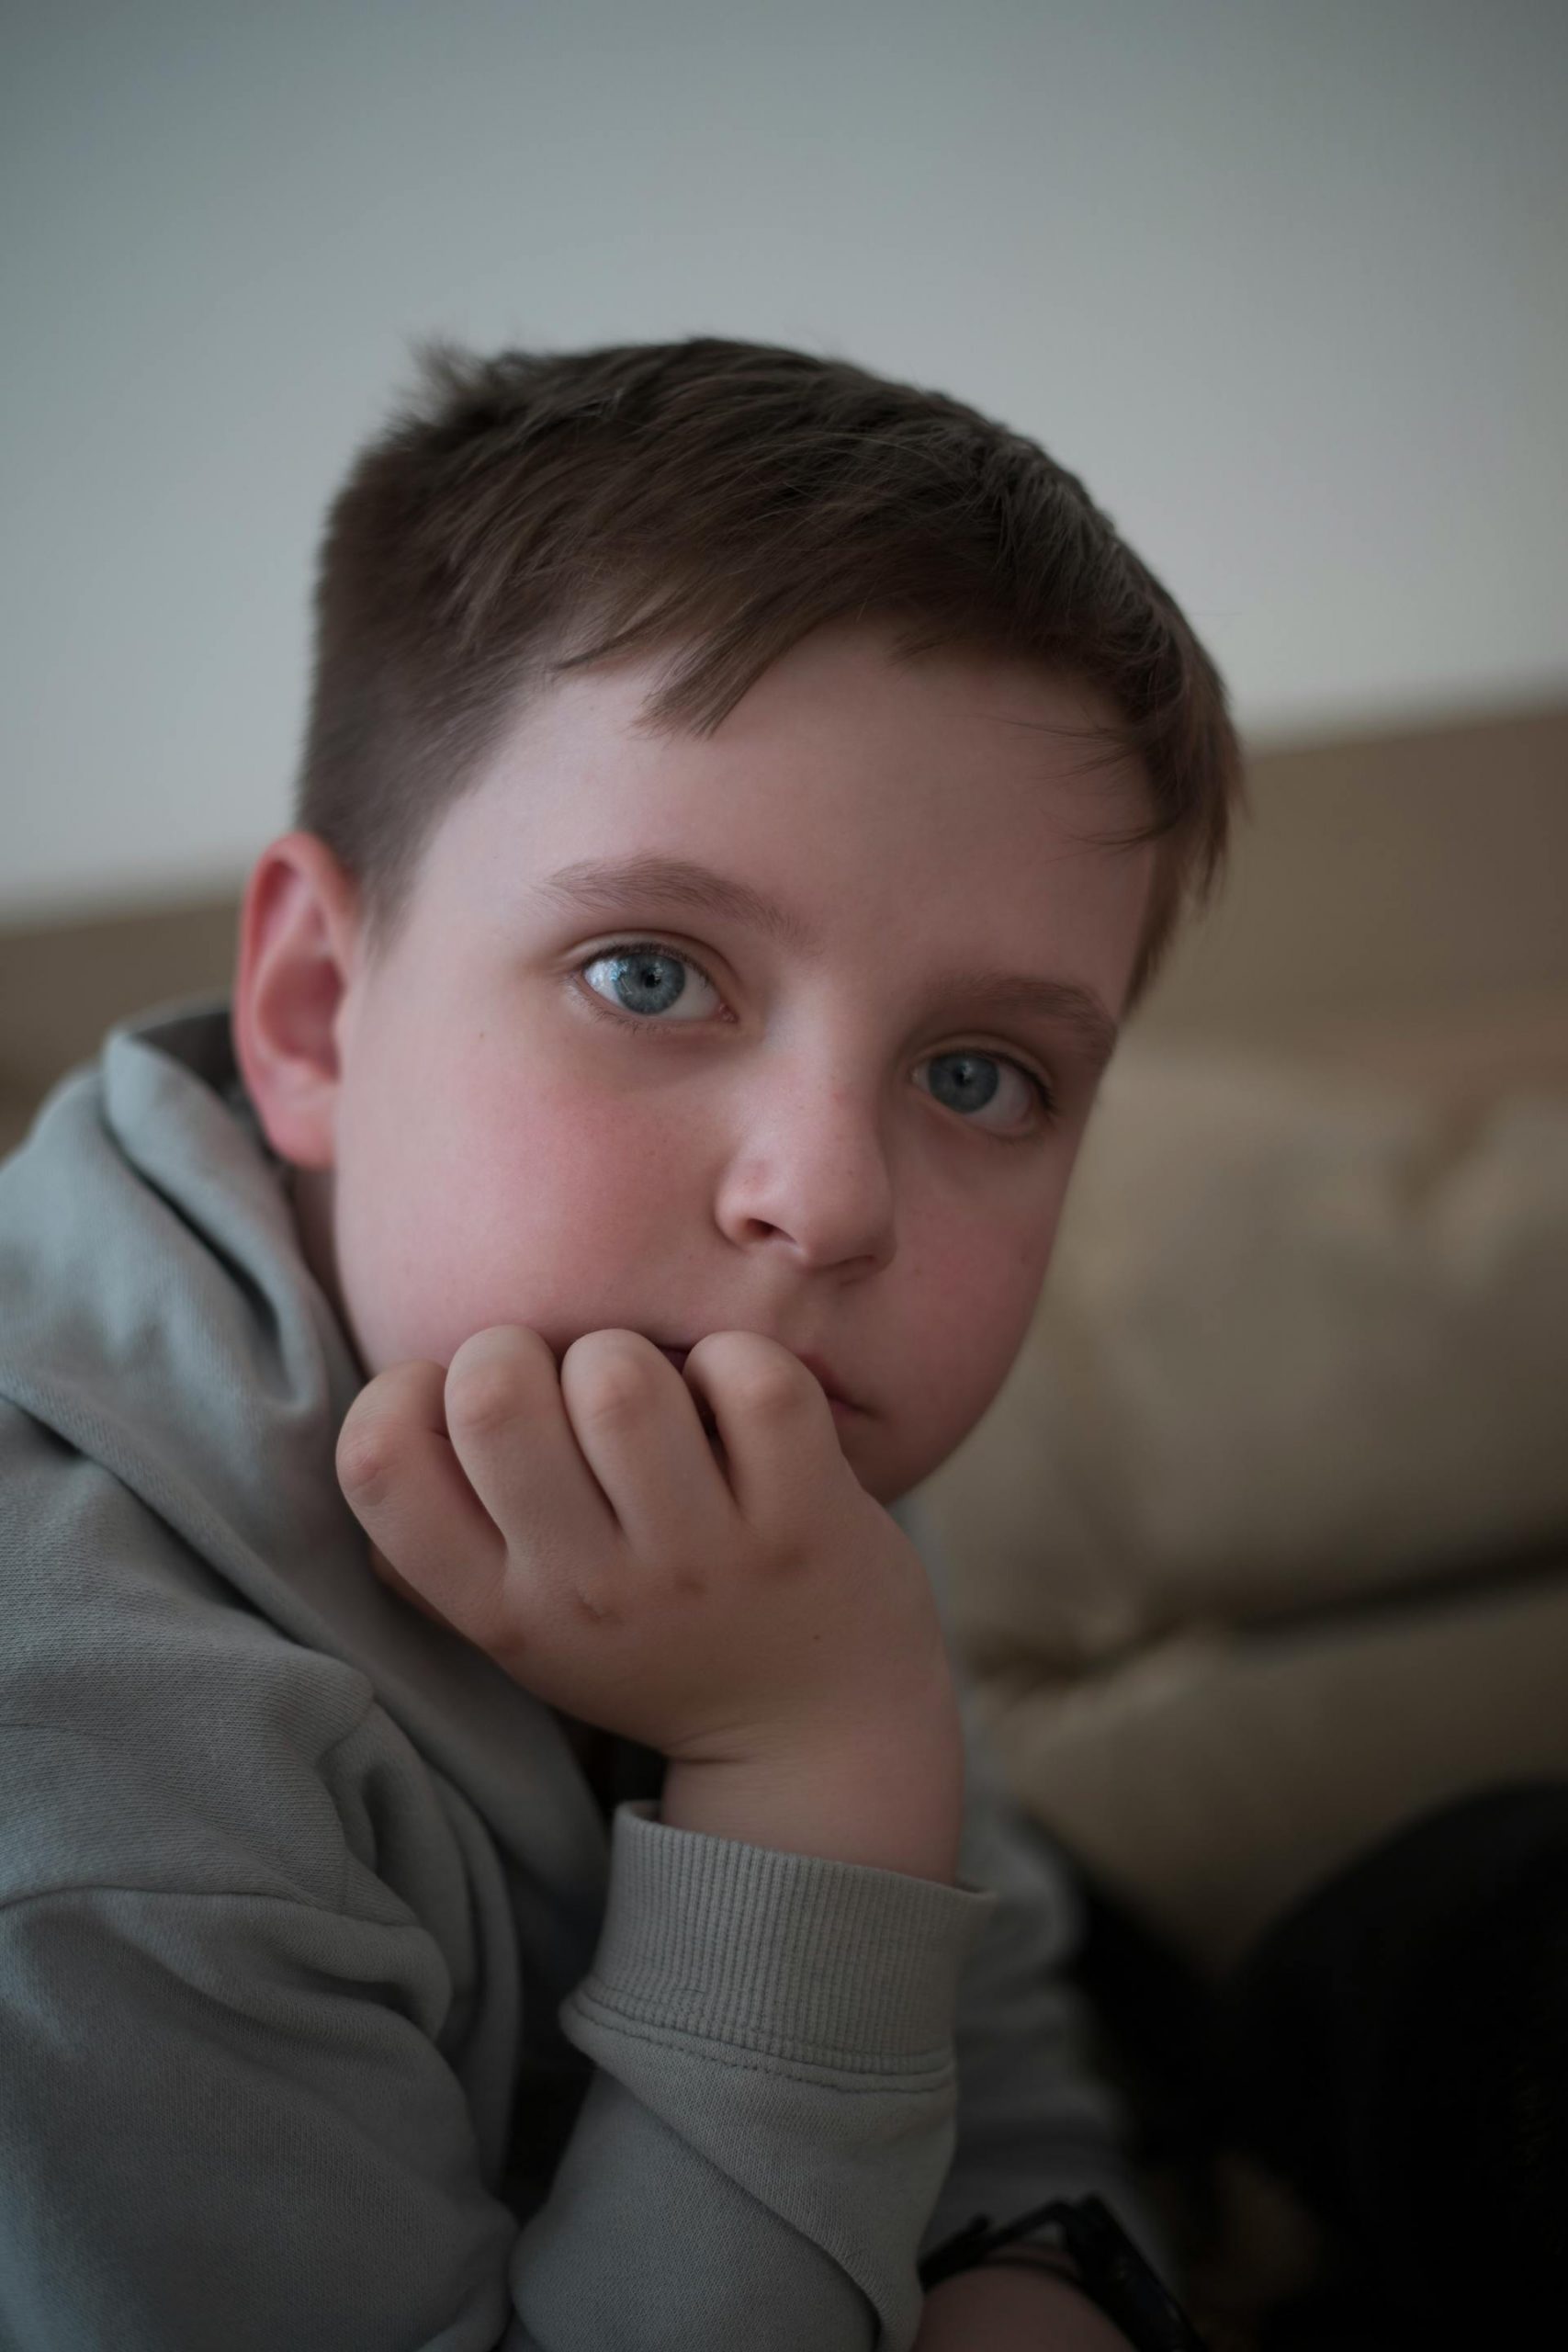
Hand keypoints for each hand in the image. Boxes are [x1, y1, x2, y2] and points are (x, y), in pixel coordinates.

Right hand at [335, 1326, 957, 1766]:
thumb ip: (438, 1553)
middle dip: (517, 1348)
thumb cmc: (650, 1644)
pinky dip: (739, 1361)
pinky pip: (750, 1374)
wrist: (816, 1736)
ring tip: (650, 1397)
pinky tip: (735, 1405)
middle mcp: (588, 1592)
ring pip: (619, 1374)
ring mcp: (700, 1558)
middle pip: (493, 1393)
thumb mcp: (525, 1629)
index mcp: (500, 1612)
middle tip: (558, 1384)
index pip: (378, 1465)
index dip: (398, 1393)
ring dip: (629, 1353)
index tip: (453, 1399)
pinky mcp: (804, 1520)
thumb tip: (382, 1430)